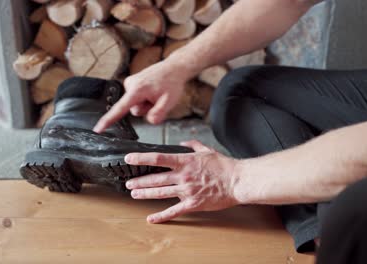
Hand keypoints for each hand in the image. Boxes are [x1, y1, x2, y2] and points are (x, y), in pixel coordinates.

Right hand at [93, 59, 192, 132]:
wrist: (174, 68)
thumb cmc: (172, 83)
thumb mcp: (169, 102)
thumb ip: (159, 113)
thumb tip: (151, 121)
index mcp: (136, 90)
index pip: (120, 109)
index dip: (108, 120)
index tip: (98, 129)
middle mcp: (130, 85)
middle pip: (134, 110)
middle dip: (146, 109)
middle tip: (158, 98)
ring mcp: (130, 83)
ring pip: (135, 105)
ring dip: (146, 103)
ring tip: (157, 93)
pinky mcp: (132, 83)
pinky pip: (137, 99)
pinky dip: (145, 98)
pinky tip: (153, 90)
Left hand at [124, 140, 240, 223]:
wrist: (237, 181)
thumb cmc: (224, 166)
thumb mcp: (207, 150)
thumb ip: (193, 145)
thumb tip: (184, 142)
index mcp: (185, 161)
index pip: (157, 158)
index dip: (141, 158)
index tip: (129, 158)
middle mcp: (183, 176)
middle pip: (155, 178)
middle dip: (139, 181)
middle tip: (128, 182)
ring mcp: (186, 191)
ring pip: (160, 193)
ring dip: (145, 194)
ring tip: (134, 194)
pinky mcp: (192, 204)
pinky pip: (173, 211)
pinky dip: (161, 216)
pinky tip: (151, 218)